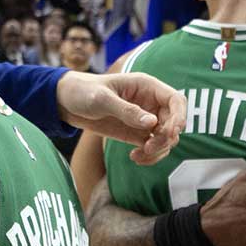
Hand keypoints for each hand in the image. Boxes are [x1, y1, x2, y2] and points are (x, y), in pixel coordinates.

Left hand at [57, 70, 184, 164]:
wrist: (66, 102)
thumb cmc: (83, 91)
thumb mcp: (102, 99)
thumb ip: (126, 111)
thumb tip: (151, 123)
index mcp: (147, 87)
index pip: (176, 100)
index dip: (180, 116)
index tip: (171, 133)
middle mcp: (150, 103)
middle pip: (174, 123)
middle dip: (165, 138)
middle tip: (148, 147)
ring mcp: (145, 120)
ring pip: (166, 138)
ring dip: (158, 150)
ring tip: (138, 155)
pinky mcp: (136, 134)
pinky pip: (152, 147)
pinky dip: (149, 156)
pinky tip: (134, 157)